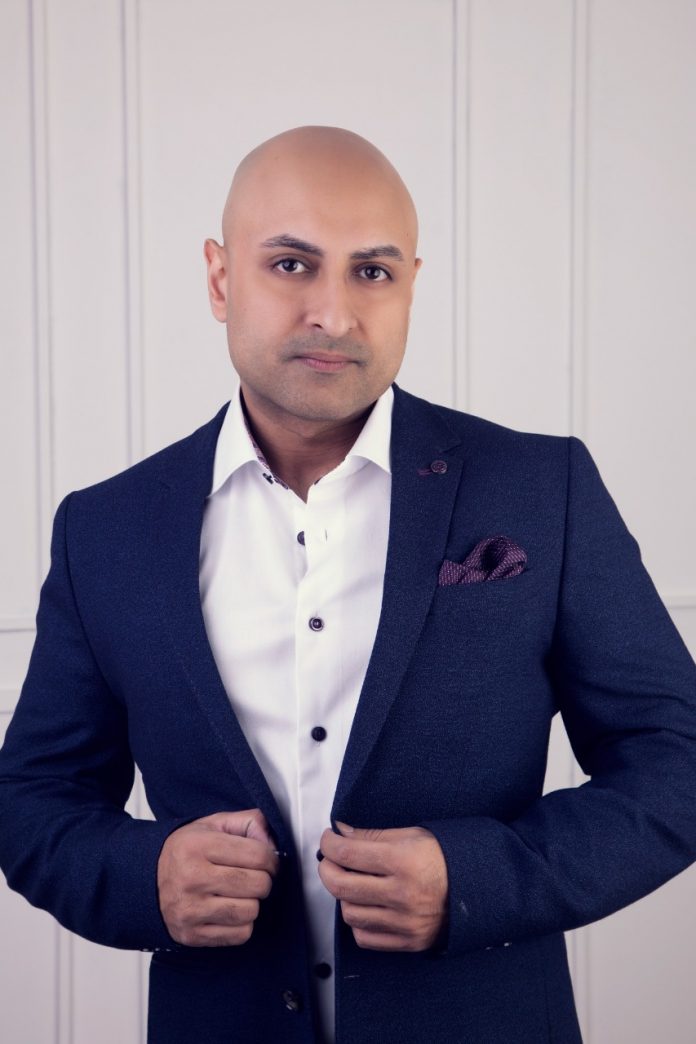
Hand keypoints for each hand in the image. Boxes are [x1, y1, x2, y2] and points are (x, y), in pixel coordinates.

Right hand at [157, 809, 278, 946]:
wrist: (145, 881)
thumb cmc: (187, 851)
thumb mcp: (213, 825)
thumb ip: (249, 822)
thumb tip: (273, 842)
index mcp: (198, 845)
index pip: (259, 855)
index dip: (272, 858)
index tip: (266, 860)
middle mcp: (192, 878)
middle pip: (258, 885)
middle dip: (263, 880)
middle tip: (252, 876)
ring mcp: (190, 910)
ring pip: (251, 911)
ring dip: (252, 902)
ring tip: (239, 893)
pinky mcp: (191, 935)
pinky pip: (240, 934)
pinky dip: (242, 924)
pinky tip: (229, 911)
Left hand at [318, 822, 447, 951]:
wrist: (478, 889)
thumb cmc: (446, 858)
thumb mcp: (412, 835)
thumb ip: (373, 835)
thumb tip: (341, 833)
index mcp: (403, 861)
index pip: (347, 854)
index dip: (329, 844)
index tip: (329, 839)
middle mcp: (402, 894)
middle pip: (340, 885)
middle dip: (326, 868)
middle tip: (330, 860)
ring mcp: (404, 921)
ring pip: (349, 913)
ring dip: (344, 895)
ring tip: (353, 882)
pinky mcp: (407, 941)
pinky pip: (365, 937)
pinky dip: (359, 922)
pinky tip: (366, 906)